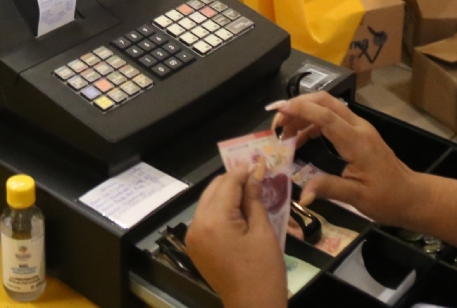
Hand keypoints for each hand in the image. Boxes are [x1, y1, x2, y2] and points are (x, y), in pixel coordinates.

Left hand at [184, 164, 287, 307]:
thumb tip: (255, 173)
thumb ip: (254, 199)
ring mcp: (193, 236)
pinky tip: (238, 211)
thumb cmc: (264, 270)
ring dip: (226, 195)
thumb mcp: (263, 231)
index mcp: (214, 220)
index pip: (228, 184)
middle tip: (255, 176)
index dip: (244, 172)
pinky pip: (206, 218)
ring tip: (249, 192)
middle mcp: (197, 224)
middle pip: (214, 189)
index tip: (258, 162)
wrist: (253, 305)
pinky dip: (220, 211)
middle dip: (233, 181)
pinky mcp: (195, 246)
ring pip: (208, 202)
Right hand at [268, 92, 418, 226]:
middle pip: (325, 101)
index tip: (278, 111)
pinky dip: (312, 122)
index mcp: (356, 141)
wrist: (412, 196)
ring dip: (303, 113)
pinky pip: (332, 118)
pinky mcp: (358, 132)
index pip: (324, 116)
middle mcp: (358, 127)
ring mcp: (359, 127)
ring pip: (328, 106)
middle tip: (276, 122)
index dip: (300, 110)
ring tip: (283, 133)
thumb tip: (302, 195)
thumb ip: (328, 189)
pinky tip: (300, 139)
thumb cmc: (387, 198)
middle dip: (298, 105)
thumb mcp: (357, 198)